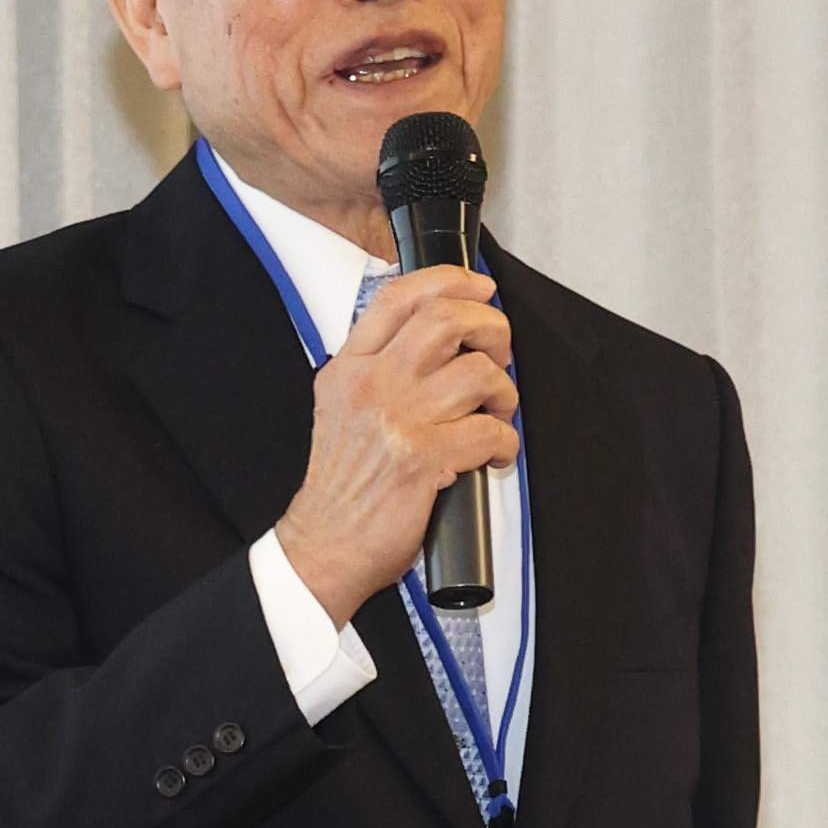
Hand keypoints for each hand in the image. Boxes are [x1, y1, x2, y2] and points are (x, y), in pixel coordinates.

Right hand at [273, 266, 518, 621]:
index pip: (400, 297)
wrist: (323, 545)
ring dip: (504, 391)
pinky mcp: (424, 459)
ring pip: (477, 373)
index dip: (451, 281)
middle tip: (499, 352)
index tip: (480, 288)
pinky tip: (493, 454)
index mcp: (349, 367)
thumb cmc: (341, 486)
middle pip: (446, 320)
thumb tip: (439, 344)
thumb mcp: (341, 408)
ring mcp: (397, 420)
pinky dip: (504, 442)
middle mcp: (371, 385)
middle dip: (490, 327)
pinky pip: (488, 430)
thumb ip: (377, 370)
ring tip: (498, 411)